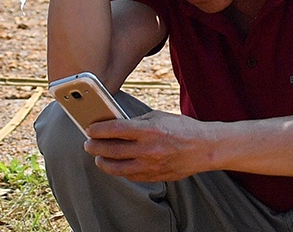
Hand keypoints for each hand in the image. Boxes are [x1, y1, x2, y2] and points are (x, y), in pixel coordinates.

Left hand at [85, 111, 216, 181]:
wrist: (204, 148)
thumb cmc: (182, 128)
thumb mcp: (159, 116)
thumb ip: (137, 121)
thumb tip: (116, 124)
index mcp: (148, 130)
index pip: (114, 130)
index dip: (98, 130)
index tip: (89, 129)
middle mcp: (148, 149)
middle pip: (112, 150)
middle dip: (95, 147)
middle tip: (88, 144)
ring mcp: (150, 166)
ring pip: (117, 168)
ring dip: (103, 163)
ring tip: (98, 158)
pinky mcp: (154, 177)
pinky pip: (130, 176)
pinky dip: (119, 171)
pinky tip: (114, 165)